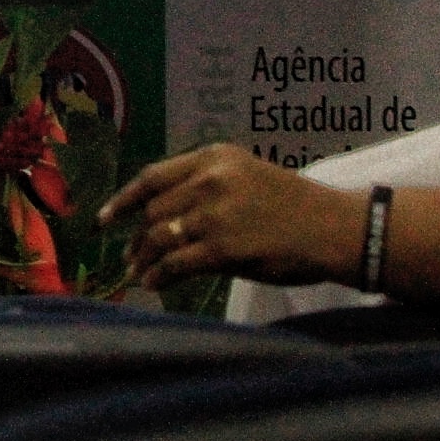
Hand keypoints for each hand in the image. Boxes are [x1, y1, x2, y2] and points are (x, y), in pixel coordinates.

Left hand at [99, 144, 370, 289]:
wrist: (335, 227)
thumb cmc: (294, 206)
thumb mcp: (246, 177)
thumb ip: (204, 188)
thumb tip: (161, 218)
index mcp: (213, 157)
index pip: (152, 176)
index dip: (122, 199)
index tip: (104, 218)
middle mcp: (209, 179)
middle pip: (153, 210)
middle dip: (136, 236)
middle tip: (128, 254)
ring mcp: (216, 213)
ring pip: (160, 236)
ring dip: (144, 258)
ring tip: (138, 272)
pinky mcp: (224, 246)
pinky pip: (177, 263)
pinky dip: (160, 274)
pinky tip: (154, 283)